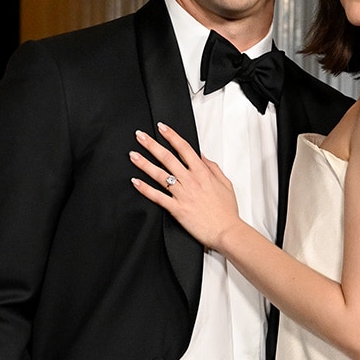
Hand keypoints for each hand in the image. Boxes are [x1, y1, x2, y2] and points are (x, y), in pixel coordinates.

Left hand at [131, 123, 241, 250]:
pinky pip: (157, 196)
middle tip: (140, 136)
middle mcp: (191, 181)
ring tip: (133, 155)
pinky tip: (135, 182)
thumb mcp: (225, 184)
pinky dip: (145, 189)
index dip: (171, 136)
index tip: (162, 128)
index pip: (184, 148)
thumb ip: (212, 168)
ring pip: (159, 174)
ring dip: (144, 163)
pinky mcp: (177, 209)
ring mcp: (182, 194)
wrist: (226, 232)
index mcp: (203, 173)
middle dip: (152, 145)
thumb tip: (202, 156)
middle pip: (167, 158)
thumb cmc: (227, 212)